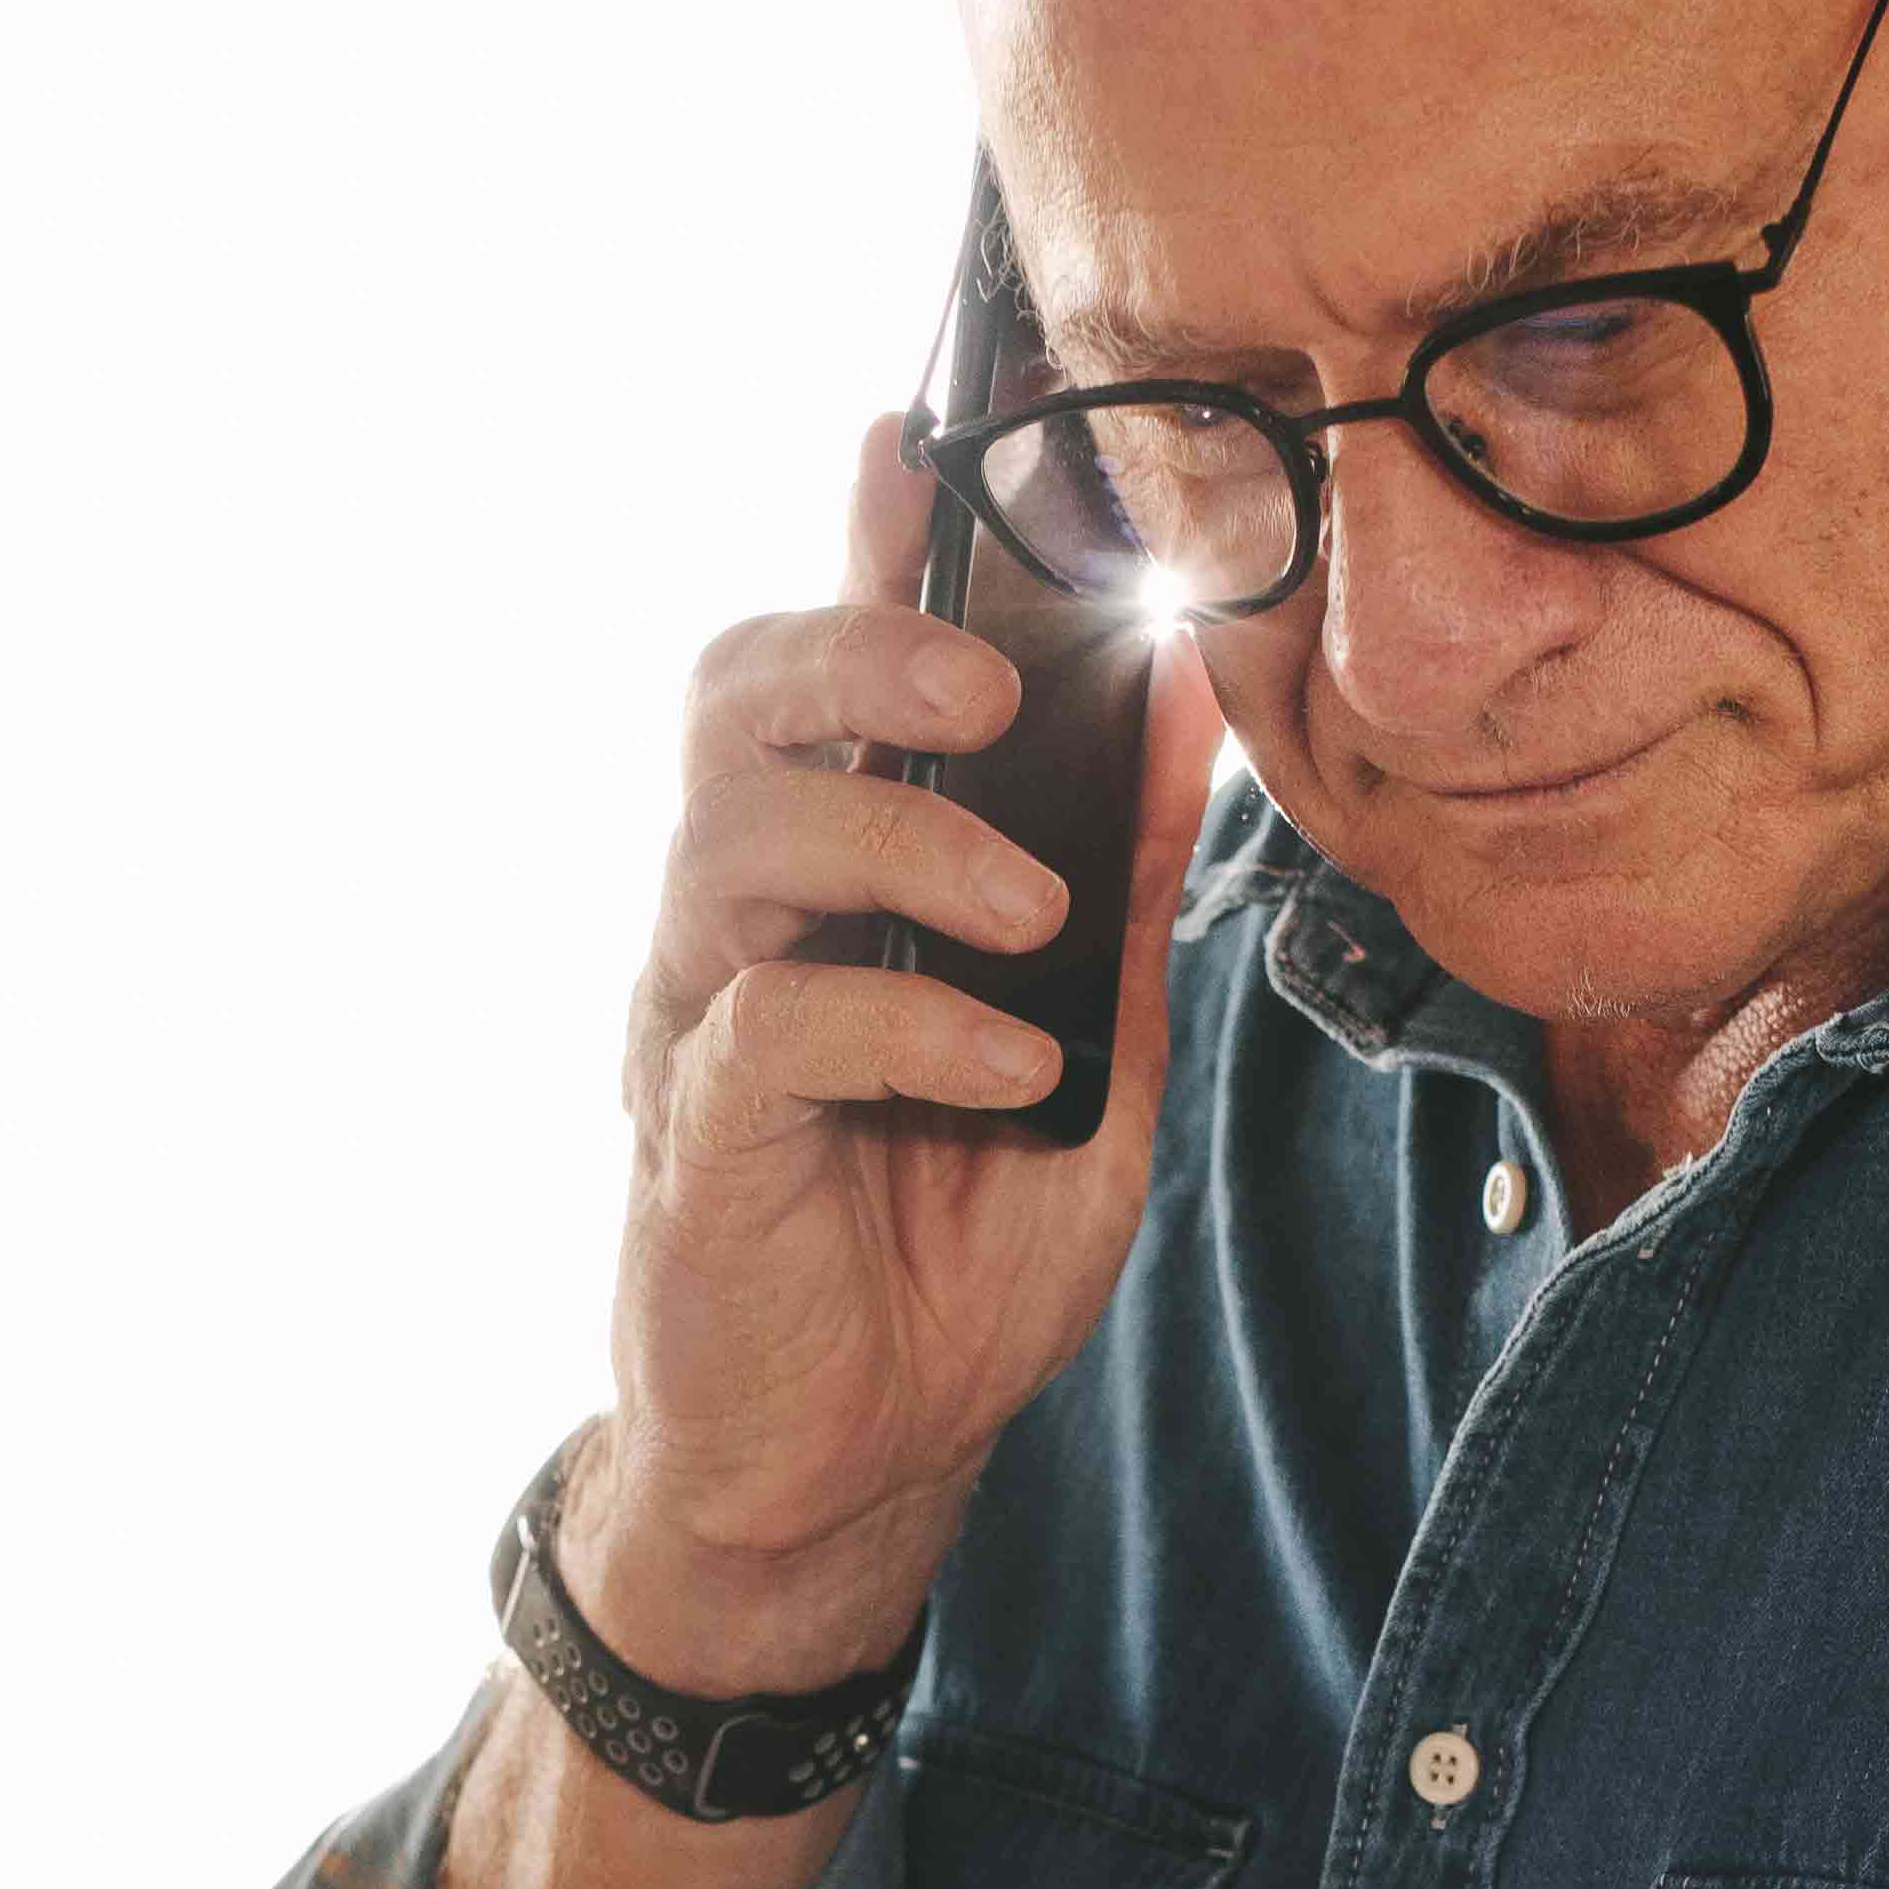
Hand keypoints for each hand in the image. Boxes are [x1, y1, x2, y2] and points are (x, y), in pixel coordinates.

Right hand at [576, 421, 1226, 1687]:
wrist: (860, 1464)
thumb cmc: (948, 1246)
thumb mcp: (1094, 1049)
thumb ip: (1121, 884)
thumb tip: (1194, 698)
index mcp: (837, 876)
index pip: (828, 665)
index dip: (861, 537)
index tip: (918, 424)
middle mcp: (741, 916)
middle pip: (733, 701)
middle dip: (858, 653)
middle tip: (984, 687)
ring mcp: (698, 1018)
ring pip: (736, 833)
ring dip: (901, 842)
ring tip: (1022, 912)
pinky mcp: (694, 1133)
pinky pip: (775, 1022)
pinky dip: (909, 1024)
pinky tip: (1005, 1068)